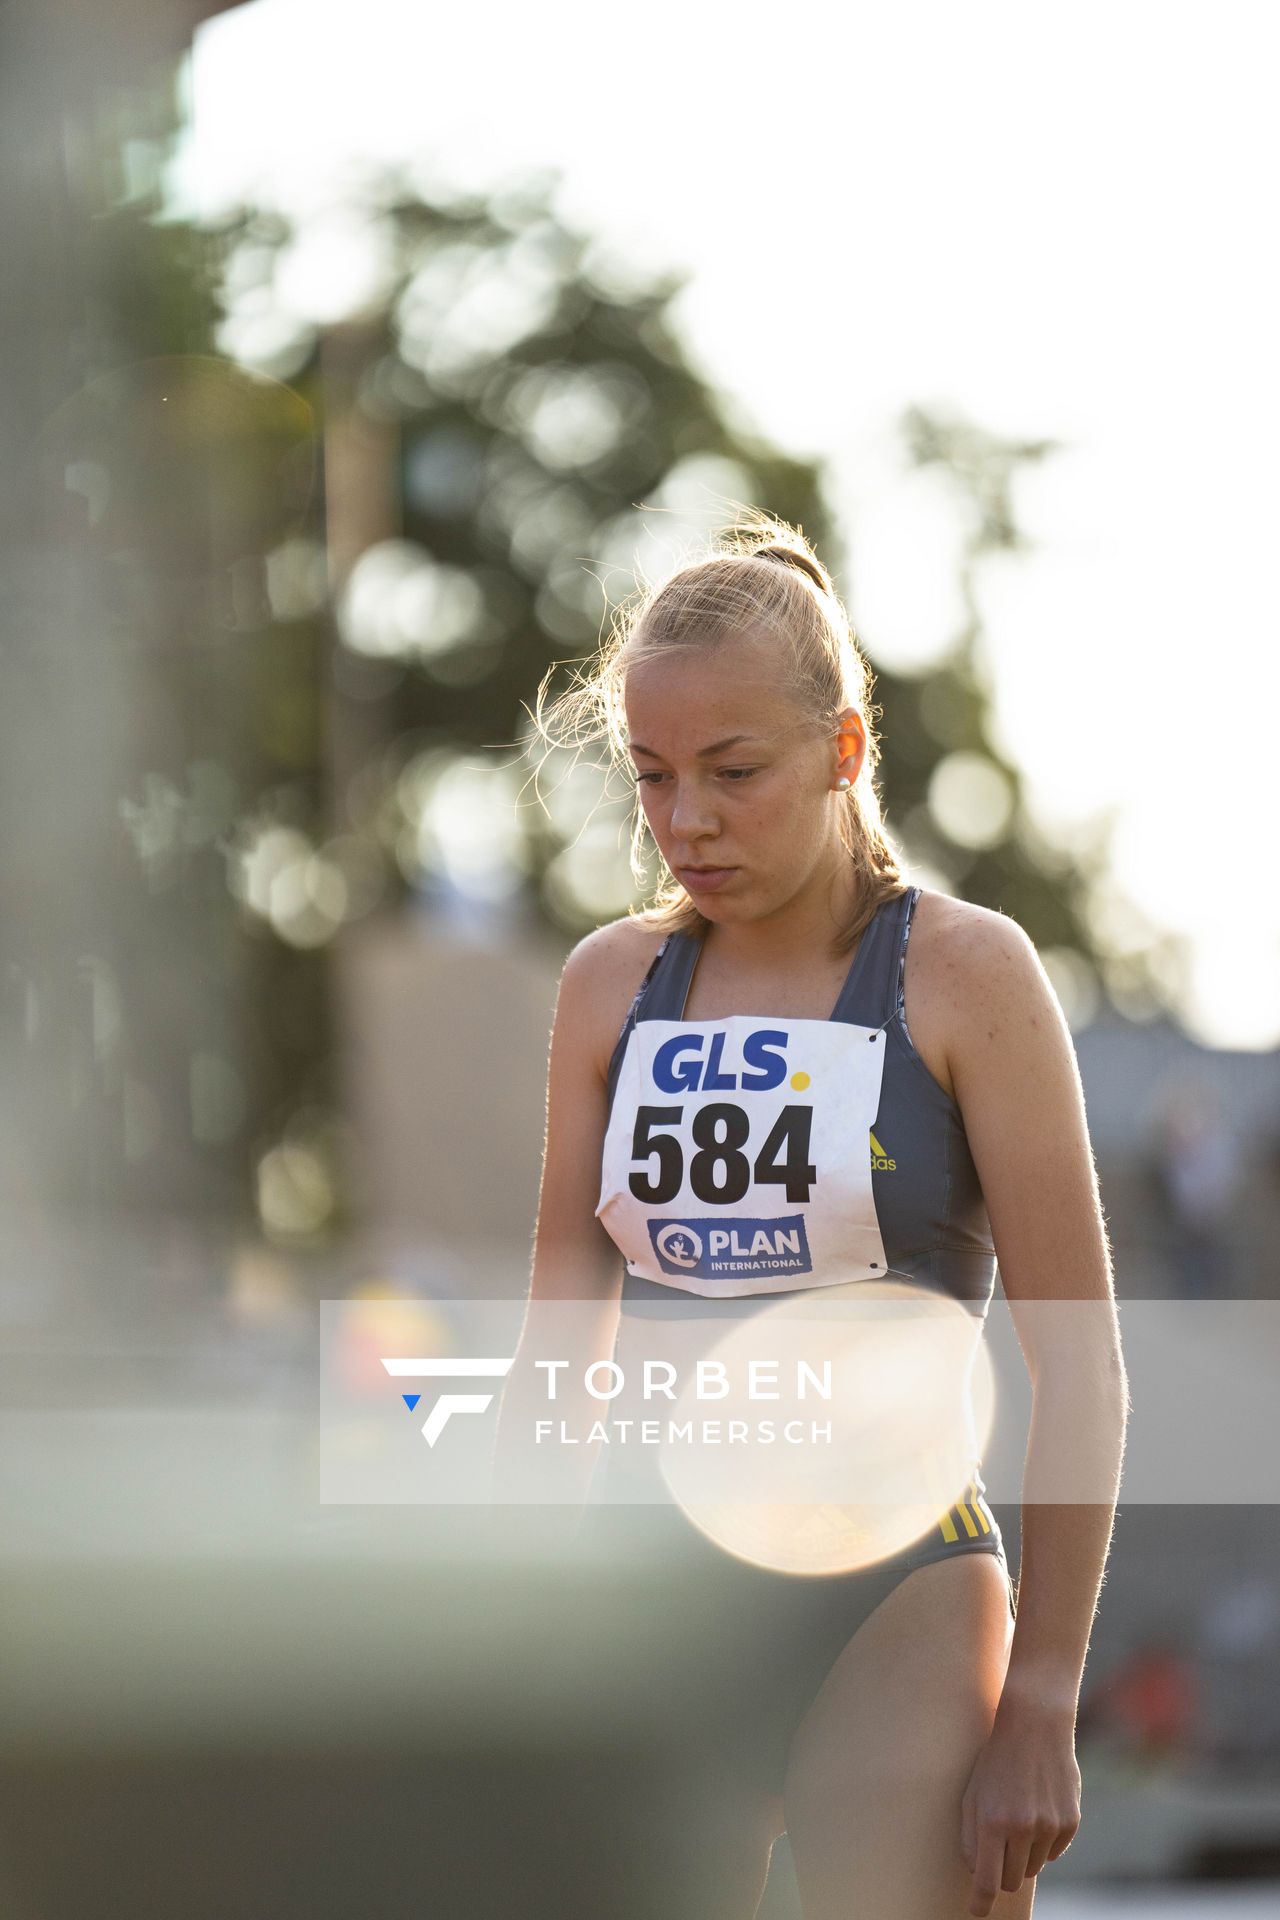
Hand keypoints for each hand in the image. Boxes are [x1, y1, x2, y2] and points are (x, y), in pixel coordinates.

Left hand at [959, 1714, 1080, 1915]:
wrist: (1036, 1726)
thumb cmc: (996, 1761)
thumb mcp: (972, 1793)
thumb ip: (970, 1836)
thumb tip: (978, 1874)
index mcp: (993, 1821)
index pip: (987, 1880)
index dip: (980, 1901)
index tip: (977, 1912)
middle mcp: (1023, 1827)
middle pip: (1011, 1879)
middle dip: (1002, 1871)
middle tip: (998, 1846)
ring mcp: (1049, 1827)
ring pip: (1033, 1868)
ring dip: (1022, 1854)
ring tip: (1018, 1818)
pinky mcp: (1070, 1823)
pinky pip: (1053, 1854)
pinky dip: (1043, 1843)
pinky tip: (1037, 1812)